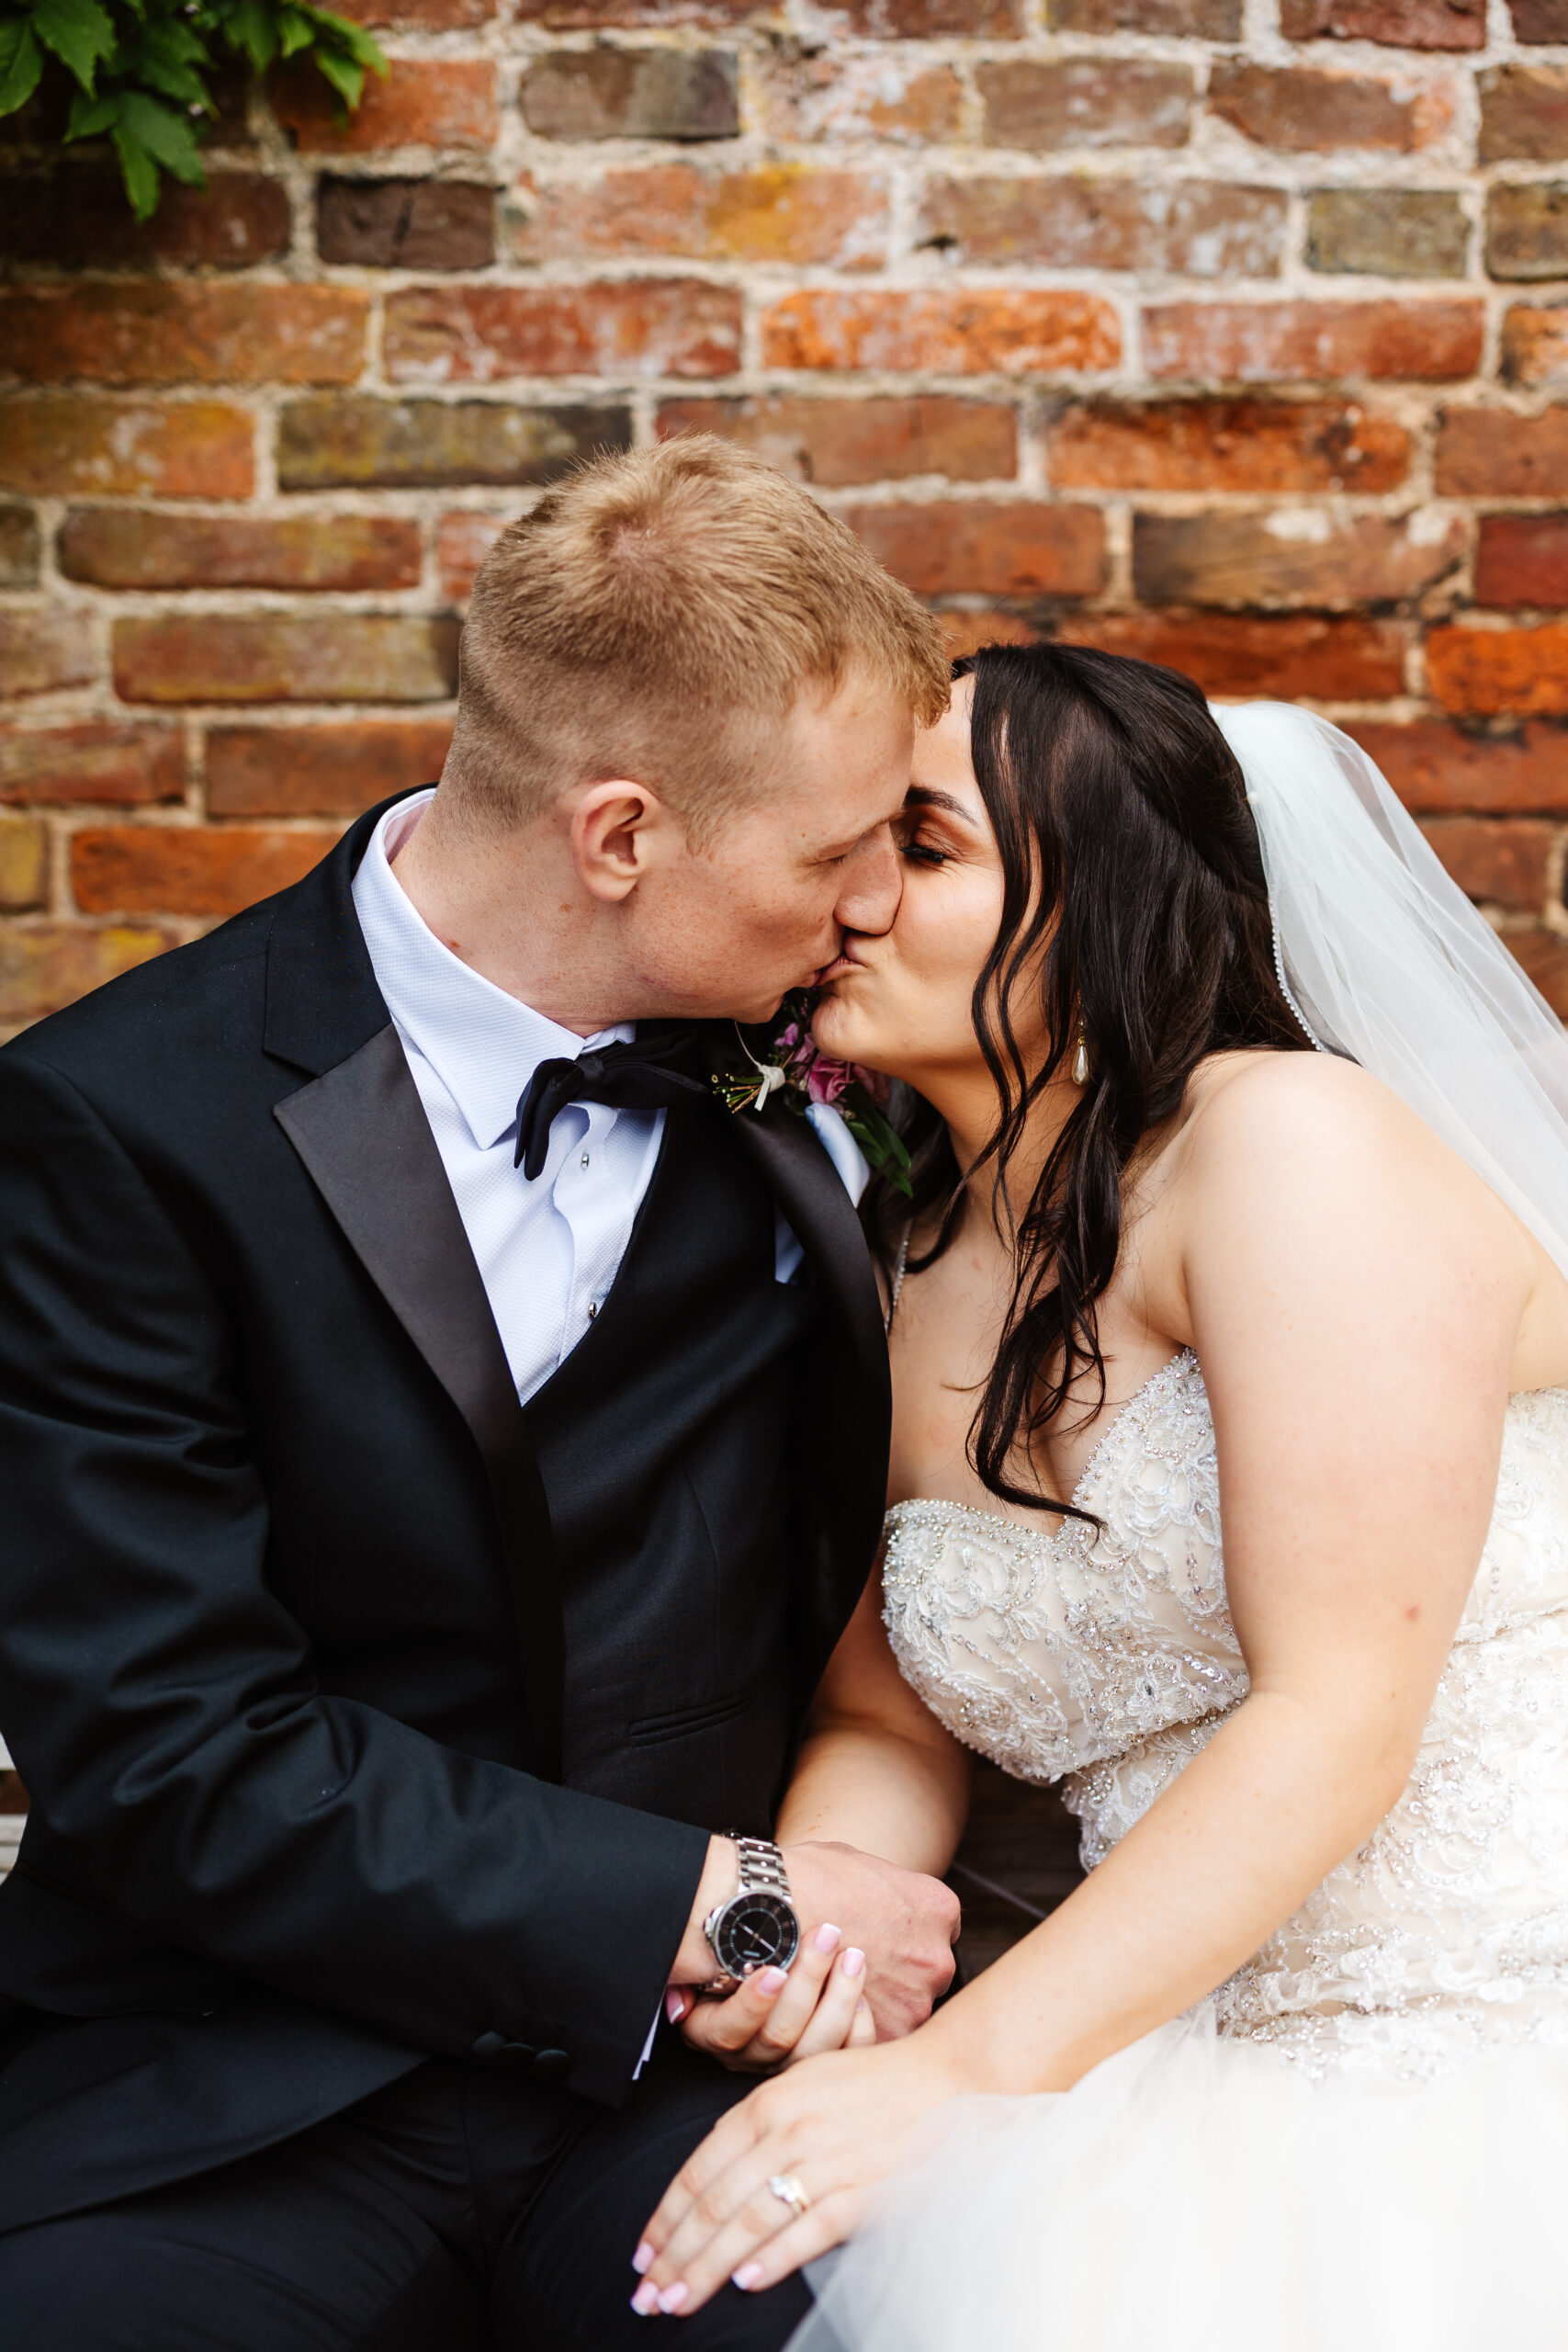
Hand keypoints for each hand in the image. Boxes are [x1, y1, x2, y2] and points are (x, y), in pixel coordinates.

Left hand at [628, 2037, 966, 2317]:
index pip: (700, 2169)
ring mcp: (826, 2161)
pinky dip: (774, 2258)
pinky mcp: (863, 2189)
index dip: (666, 2217)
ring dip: (709, 2268)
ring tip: (679, 2300)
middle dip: (676, 2255)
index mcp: (769, 2103)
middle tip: (647, 2295)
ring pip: (751, 2222)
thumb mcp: (803, 2084)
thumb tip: (714, 2176)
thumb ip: (757, 2124)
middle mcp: (789, 2131)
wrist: (948, 2078)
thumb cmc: (873, 2083)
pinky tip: (745, 2282)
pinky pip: (808, 2229)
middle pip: (717, 2204)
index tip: (643, 2256)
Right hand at [668, 1839, 959, 2045]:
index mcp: (938, 1909)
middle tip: (859, 1969)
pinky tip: (827, 2013)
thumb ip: (888, 1891)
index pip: (935, 1934)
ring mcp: (916, 2002)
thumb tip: (884, 1905)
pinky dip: (858, 2032)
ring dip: (880, 2007)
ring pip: (907, 2013)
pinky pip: (879, 2040)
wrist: (769, 1913)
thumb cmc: (808, 1879)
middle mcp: (939, 1958)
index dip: (905, 1939)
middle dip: (898, 1976)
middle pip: (926, 1976)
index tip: (881, 1941)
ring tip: (834, 1993)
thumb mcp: (861, 1865)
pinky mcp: (887, 2036)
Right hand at [670, 1921, 878, 2072]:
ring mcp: (785, 2064)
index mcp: (710, 2029)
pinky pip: (844, 2057)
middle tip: (827, 1935)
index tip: (775, 1971)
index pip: (727, 2031)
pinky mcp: (822, 2063)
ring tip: (853, 1956)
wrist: (772, 1949)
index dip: (752, 2004)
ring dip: (839, 1998)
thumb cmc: (737, 1940)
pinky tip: (862, 1994)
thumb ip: (695, 1962)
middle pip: (778, 2036)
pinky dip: (858, 2027)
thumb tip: (678, 2000)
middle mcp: (746, 2054)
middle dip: (807, 1981)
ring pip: (814, 2049)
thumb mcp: (710, 1948)